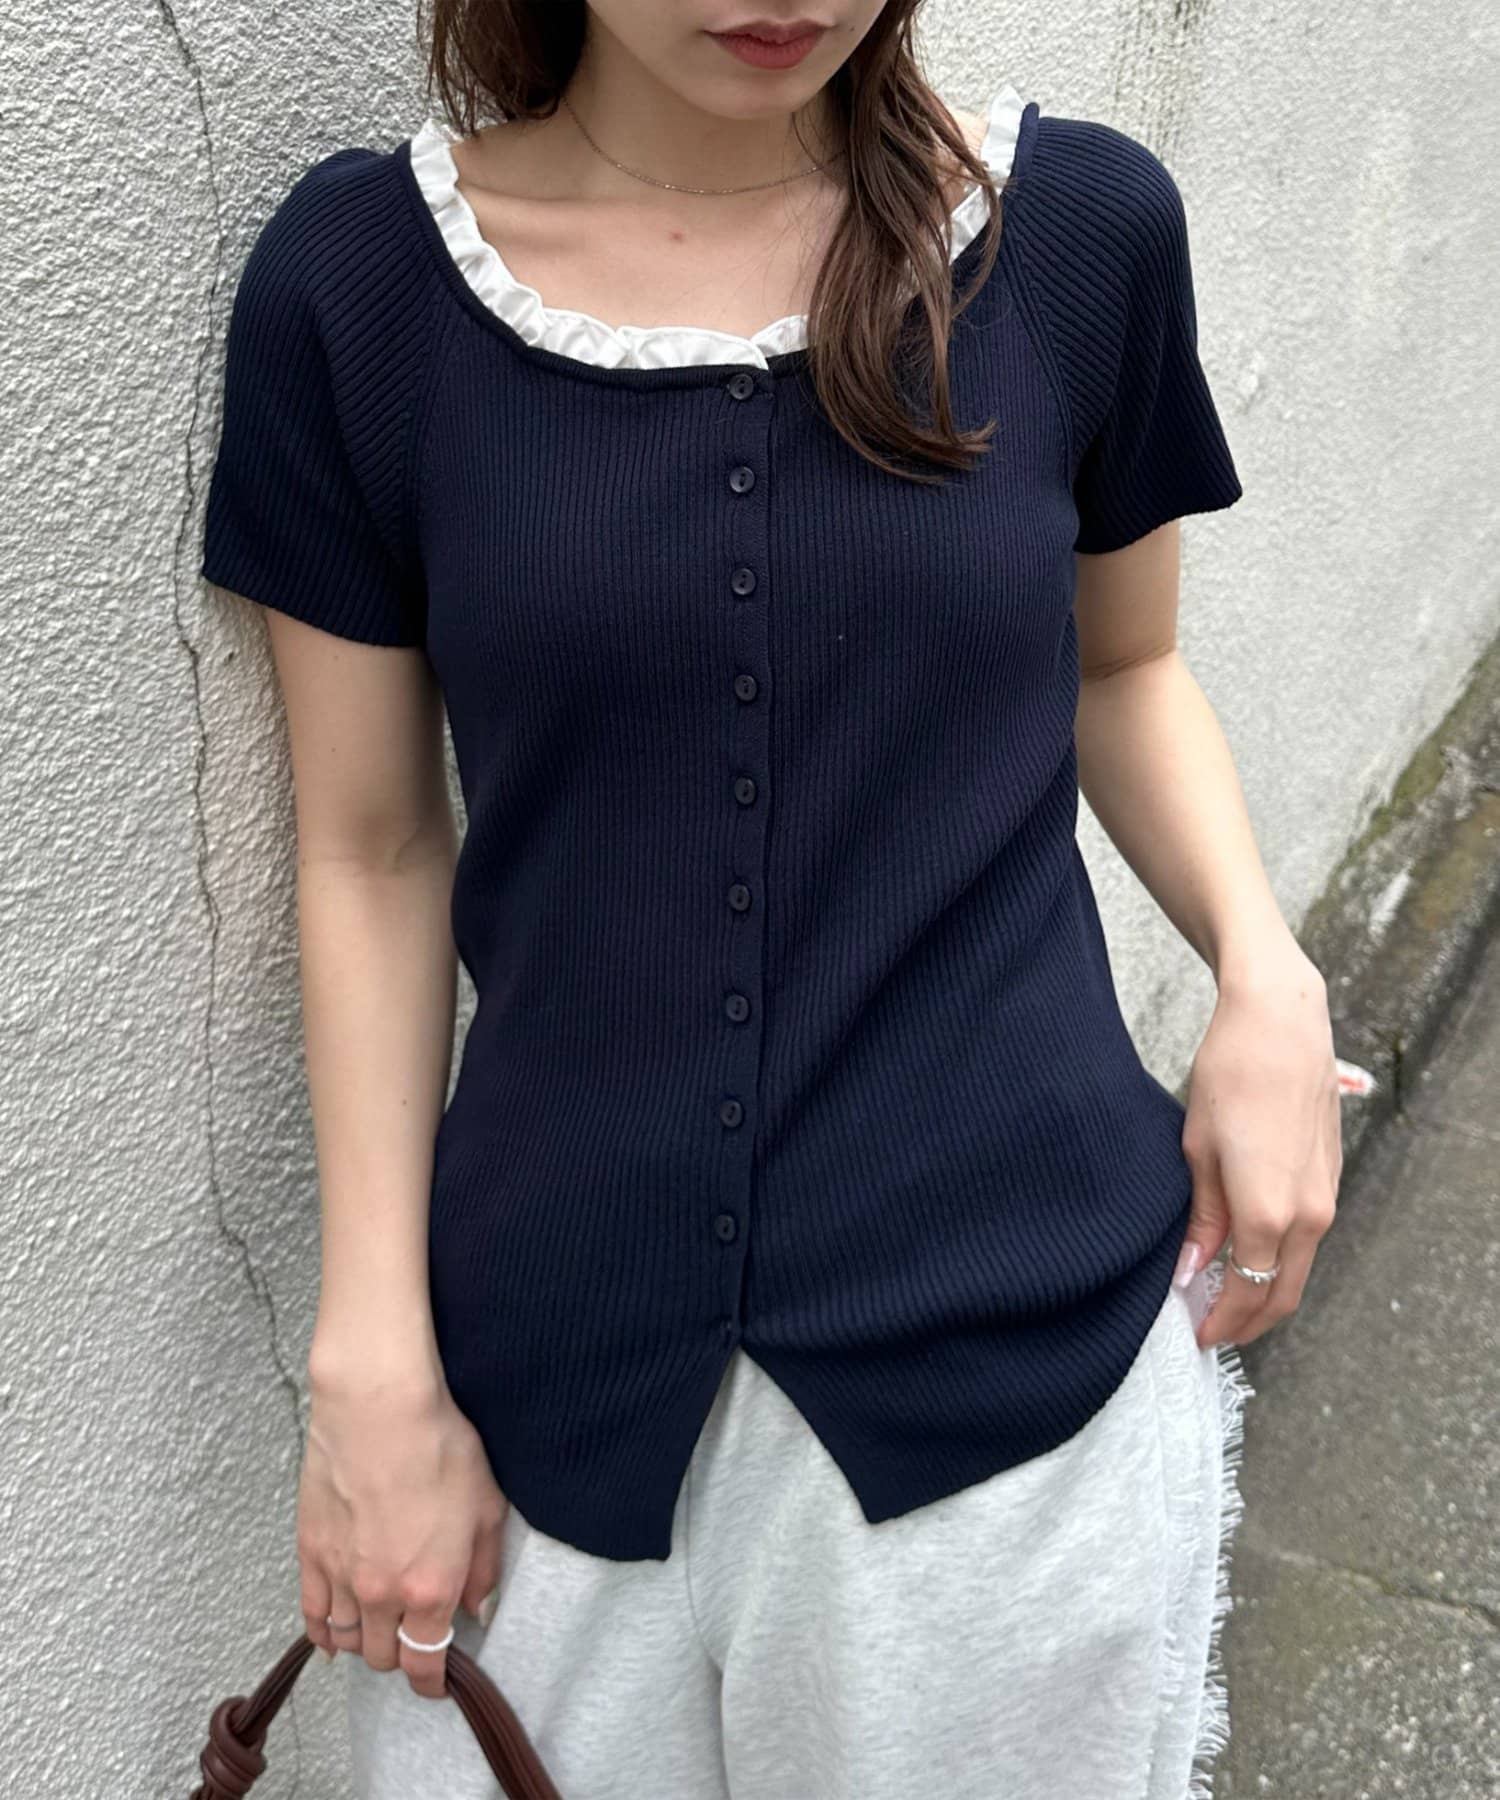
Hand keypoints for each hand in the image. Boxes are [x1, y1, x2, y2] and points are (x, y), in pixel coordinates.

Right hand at [296, 1342, 507, 1699]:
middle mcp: (380, 1594)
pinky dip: (322, 1632)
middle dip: (402, 1654)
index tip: (438, 1682)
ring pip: (346, 1639)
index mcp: (430, 1589)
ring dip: (365, 1641)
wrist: (379, 1407)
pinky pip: (311, 1614)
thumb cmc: (440, 1447)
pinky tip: (331, 1634)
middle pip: (383, 1656)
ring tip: (380, 1625)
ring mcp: (339, 1576)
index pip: (424, 1663)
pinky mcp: (310, 1552)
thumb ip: (485, 1567)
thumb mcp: (487, 1505)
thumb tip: (477, 1610)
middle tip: (414, 1634)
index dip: (431, 1682)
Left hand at [1175, 946, 1341, 1348]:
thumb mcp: (1198, 1151)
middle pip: (1282, 1295)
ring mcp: (1326, 1197)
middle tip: (1207, 1328)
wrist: (1279, 1024)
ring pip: (1299, 1270)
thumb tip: (1192, 1271)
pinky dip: (1280, 1261)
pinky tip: (1247, 1254)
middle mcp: (1309, 1215)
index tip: (1192, 1334)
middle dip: (1246, 1322)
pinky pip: (1307, 1239)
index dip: (1219, 1322)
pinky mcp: (1331, 1177)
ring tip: (1220, 1296)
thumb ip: (1203, 1219)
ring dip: (1265, 1293)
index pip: (1246, 1295)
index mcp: (1269, 1214)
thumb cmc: (1229, 1077)